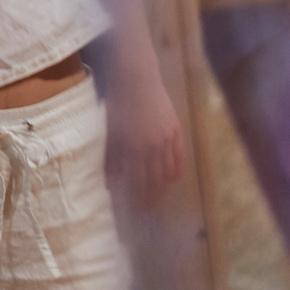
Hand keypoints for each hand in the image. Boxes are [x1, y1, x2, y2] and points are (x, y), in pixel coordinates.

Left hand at [104, 72, 183, 207]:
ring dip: (164, 187)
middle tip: (148, 209)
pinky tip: (172, 179)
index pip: (139, 182)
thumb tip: (111, 182)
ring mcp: (168, 139)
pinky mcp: (176, 130)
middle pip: (156, 181)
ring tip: (159, 197)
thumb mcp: (110, 132)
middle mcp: (154, 147)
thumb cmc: (118, 105)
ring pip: (169, 171)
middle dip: (152, 198)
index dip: (139, 198)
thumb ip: (110, 158)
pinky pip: (179, 157)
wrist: (137, 80)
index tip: (137, 210)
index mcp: (135, 149)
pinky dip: (176, 170)